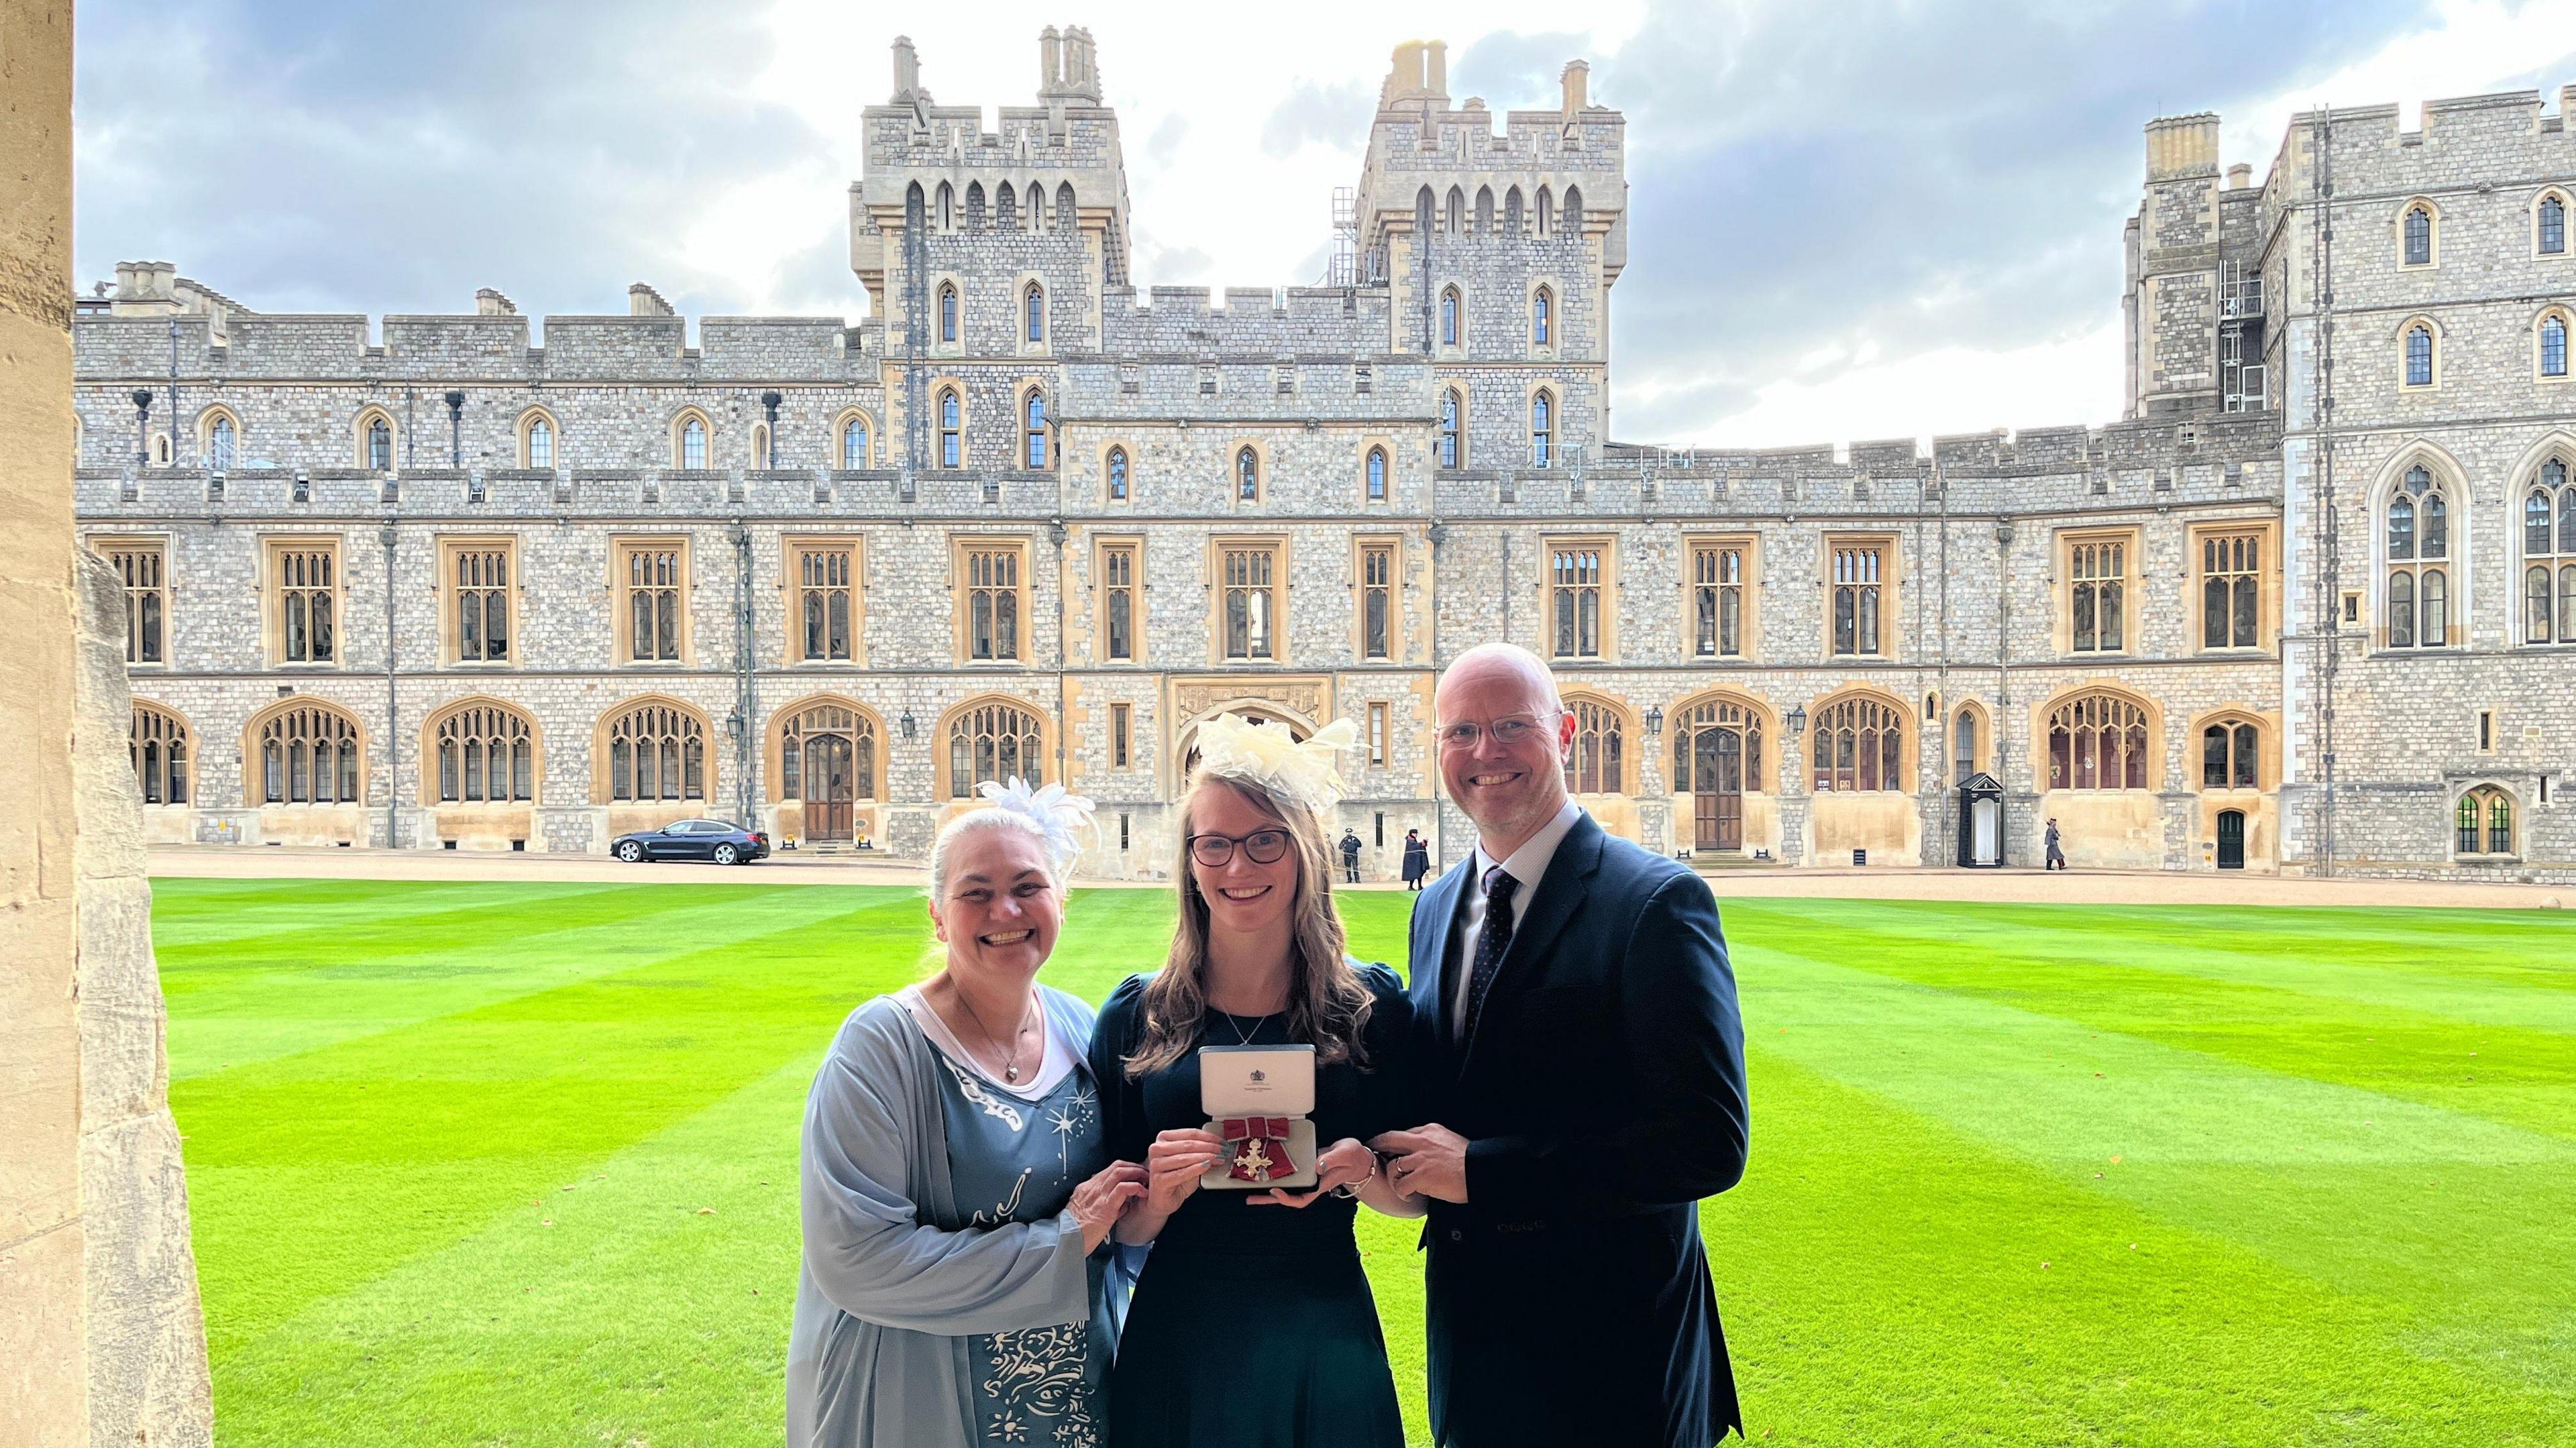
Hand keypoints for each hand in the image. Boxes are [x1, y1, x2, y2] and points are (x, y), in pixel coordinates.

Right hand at [1068, 1160, 1147, 1253]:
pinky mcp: (1105, 1206)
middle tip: (1145, 1173)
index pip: (1109, 1170)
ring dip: (1137, 1173)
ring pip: (1120, 1172)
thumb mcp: (1087, 1213)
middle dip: (1134, 1167)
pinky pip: (1123, 1189)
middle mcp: (1092, 1187)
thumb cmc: (1077, 1233)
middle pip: (1116, 1166)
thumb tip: (1123, 1203)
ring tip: (1147, 1180)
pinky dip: (1135, 1187)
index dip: (1126, 1169)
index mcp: (1086, 1188)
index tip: (1136, 1174)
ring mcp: (1098, 1195)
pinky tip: (1143, 1192)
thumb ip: (1105, 1205)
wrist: (1064, 1241)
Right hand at [1144, 1128, 1225, 1216]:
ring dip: (1206, 1157)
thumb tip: (1218, 1147)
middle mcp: (1157, 1149)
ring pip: (1185, 1157)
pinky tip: (1207, 1166)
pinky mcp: (1159, 1180)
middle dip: (1210, 1147)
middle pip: (1188, 1144)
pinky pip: (1182, 1173)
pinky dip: (1196, 1168)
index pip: (1190, 1133)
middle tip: (1223, 1151)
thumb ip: (1199, 1152)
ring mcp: (1156, 1164)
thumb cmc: (1175, 1180)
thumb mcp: (1189, 1162)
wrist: (1163, 1200)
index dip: (1209, 1137)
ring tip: (1218, 1159)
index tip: (1222, 1142)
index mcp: (1163, 1139)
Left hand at [1249, 1137, 1374, 1207]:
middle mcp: (1312, 1184)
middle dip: (1269, 1200)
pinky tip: (1266, 1175)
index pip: (1302, 1199)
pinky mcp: (1306, 1170)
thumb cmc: (1353, 1156)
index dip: (1287, 1198)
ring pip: (1287, 1189)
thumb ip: (1332, 1158)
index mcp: (1320, 1184)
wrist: (1356, 1156)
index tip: (1274, 1191)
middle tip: (1249, 1199)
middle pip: (1289, 1198)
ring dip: (1269, 1192)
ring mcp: (1308, 1179)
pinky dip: (1277, 1178)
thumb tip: (1316, 1165)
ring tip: (1250, 1193)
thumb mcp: (1346, 1154)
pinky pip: (1289, 1178)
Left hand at [1369, 1124, 1469, 1203]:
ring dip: (1394, 1178)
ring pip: (1393, 1166)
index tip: (1386, 1147)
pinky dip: (1402, 1192)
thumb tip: (1422, 1150)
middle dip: (1377, 1145)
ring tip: (1401, 1187)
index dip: (1392, 1141)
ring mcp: (1421, 1159)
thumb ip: (1433, 1142)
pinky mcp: (1422, 1176)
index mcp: (1430, 1130)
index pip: (1404, 1133)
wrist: (1481, 1171)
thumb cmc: (1469, 1160)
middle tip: (1372, 1153)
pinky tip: (1408, 1196)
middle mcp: (1422, 1141)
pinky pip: (1401, 1185)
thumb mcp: (1450, 1140)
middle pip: (1389, 1140)